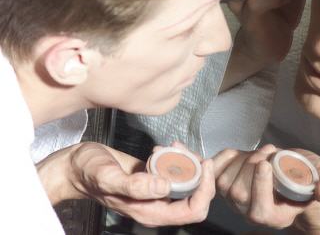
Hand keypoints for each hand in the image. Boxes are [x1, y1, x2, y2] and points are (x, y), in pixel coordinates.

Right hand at [37, 141, 215, 226]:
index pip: (193, 210)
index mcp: (151, 212)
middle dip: (198, 172)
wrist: (75, 166)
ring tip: (170, 145)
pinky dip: (178, 157)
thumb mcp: (108, 178)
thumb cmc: (88, 173)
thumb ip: (135, 186)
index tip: (204, 164)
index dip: (205, 189)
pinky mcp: (155, 178)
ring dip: (187, 161)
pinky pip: (178, 171)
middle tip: (184, 149)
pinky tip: (165, 146)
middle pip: (197, 196)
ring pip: (189, 181)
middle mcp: (158, 204)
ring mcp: (157, 191)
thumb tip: (166, 186)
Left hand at [213, 144, 319, 228]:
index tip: (267, 162)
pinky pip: (215, 172)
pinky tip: (238, 152)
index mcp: (276, 216)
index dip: (260, 186)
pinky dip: (223, 158)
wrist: (294, 174)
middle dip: (252, 165)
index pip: (259, 210)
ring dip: (242, 160)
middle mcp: (251, 213)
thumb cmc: (311, 179)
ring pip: (226, 181)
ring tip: (262, 151)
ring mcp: (235, 201)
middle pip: (238, 193)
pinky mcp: (226, 185)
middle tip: (270, 150)